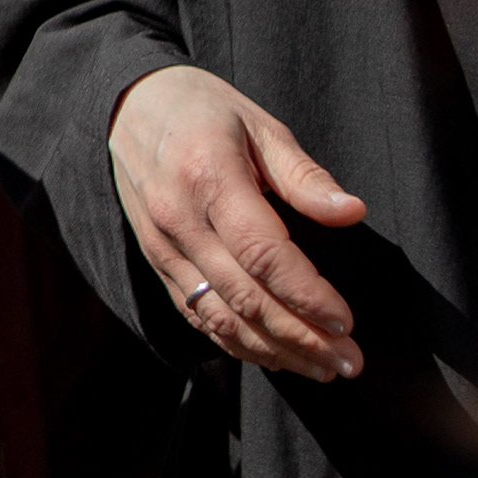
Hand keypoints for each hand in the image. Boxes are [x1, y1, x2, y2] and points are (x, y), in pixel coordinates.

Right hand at [108, 64, 367, 379]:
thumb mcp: (260, 125)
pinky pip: (196, 314)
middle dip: (301, 337)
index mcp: (209, 178)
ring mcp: (162, 247)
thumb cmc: (204, 111)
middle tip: (350, 363)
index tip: (346, 321)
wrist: (125, 109)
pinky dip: (236, 344)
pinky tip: (275, 356)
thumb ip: (304, 176)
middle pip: (244, 296)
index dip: (306, 294)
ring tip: (323, 368)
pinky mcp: (156, 262)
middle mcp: (179, 220)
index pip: (262, 254)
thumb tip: (352, 214)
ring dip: (274, 351)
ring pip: (219, 316)